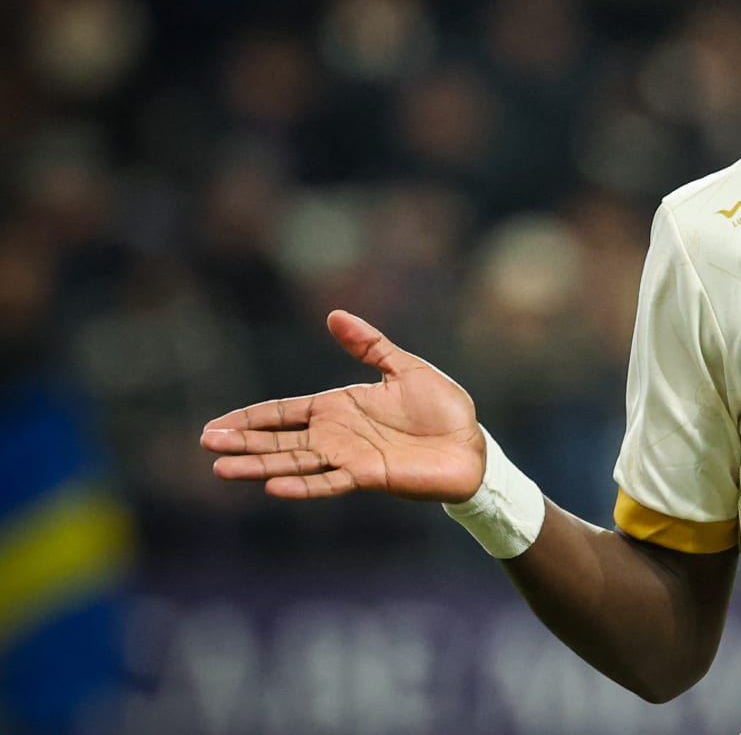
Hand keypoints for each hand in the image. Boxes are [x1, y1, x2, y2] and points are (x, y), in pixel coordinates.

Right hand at [201, 311, 484, 501]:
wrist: (472, 445)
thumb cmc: (442, 409)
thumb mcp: (404, 368)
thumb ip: (369, 345)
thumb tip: (334, 315)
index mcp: (339, 407)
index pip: (284, 413)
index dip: (250, 418)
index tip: (214, 425)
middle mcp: (336, 435)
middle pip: (279, 439)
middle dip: (243, 441)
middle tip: (206, 444)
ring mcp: (349, 457)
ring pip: (294, 461)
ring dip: (260, 465)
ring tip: (223, 468)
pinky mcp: (368, 475)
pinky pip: (329, 481)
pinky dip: (303, 483)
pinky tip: (274, 486)